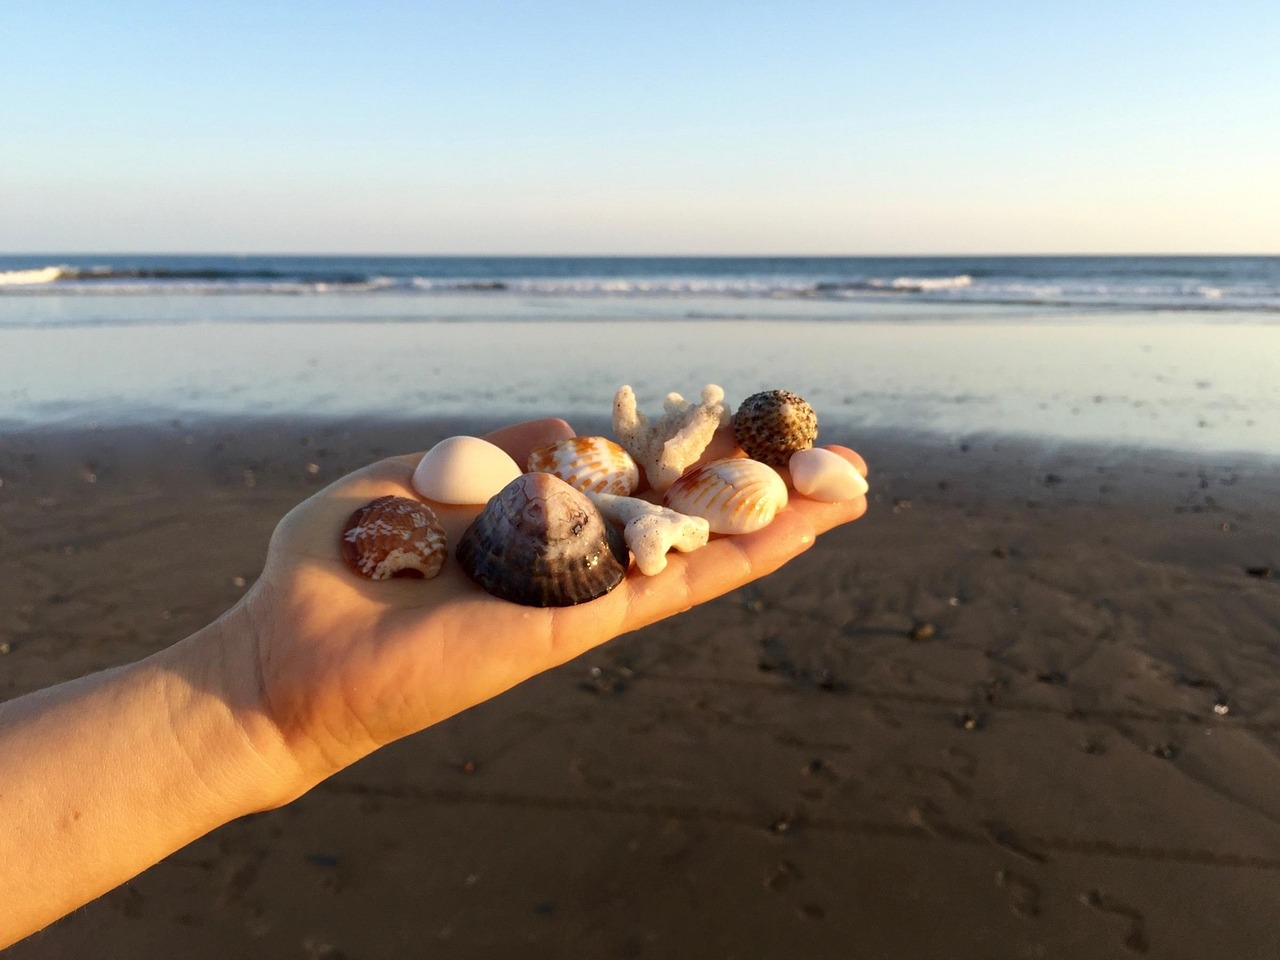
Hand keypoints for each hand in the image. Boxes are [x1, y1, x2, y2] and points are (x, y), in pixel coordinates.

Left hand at [235, 419, 868, 799]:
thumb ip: (496, 453)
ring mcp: (583, 595)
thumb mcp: (414, 475)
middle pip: (691, 520)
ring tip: (853, 489)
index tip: (754, 422)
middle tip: (842, 461)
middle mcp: (575, 563)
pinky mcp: (574, 627)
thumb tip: (571, 429)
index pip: (641, 485)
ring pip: (703, 554)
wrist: (286, 657)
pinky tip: (796, 531)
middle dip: (765, 488)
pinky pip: (669, 588)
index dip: (702, 457)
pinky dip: (737, 559)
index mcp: (539, 527)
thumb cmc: (336, 568)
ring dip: (781, 522)